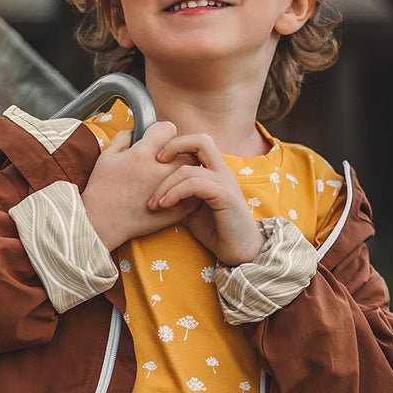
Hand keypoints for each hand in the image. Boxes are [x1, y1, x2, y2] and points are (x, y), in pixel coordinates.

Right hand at [81, 122, 199, 250]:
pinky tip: (177, 194)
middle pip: (186, 150)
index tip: (159, 142)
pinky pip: (195, 194)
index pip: (169, 129)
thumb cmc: (101, 190)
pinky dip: (190, 192)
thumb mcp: (106, 156)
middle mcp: (160, 169)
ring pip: (193, 171)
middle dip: (178, 152)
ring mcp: (171, 189)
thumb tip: (136, 129)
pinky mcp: (178, 209)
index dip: (163, 133)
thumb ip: (123, 137)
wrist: (101, 223)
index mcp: (142, 153)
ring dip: (185, 172)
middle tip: (168, 162)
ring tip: (172, 178)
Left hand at [148, 133, 263, 265]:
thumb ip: (178, 196)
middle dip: (174, 146)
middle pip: (201, 140)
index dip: (175, 146)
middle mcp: (222, 172)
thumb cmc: (216, 232)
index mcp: (216, 171)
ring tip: (154, 202)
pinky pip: (194, 184)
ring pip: (189, 168)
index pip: (197, 144)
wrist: (239, 252)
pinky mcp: (225, 195)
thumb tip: (153, 191)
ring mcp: (225, 182)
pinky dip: (175, 193)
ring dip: (165, 184)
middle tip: (156, 161)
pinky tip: (165, 205)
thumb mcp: (190, 210)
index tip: (155, 162)